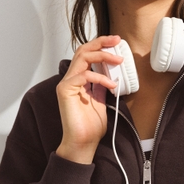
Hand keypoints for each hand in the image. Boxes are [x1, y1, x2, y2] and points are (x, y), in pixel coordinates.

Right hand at [55, 35, 123, 163]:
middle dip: (101, 43)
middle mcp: (71, 79)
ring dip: (102, 56)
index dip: (101, 45)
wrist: (84, 142)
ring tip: (118, 60)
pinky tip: (111, 85)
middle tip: (117, 41)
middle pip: (83, 50)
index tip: (116, 42)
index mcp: (79, 79)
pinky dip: (100, 77)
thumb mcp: (102, 100)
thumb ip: (102, 85)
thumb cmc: (91, 126)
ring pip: (82, 58)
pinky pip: (84, 76)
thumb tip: (112, 74)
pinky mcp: (65, 90)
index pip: (88, 54)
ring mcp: (66, 83)